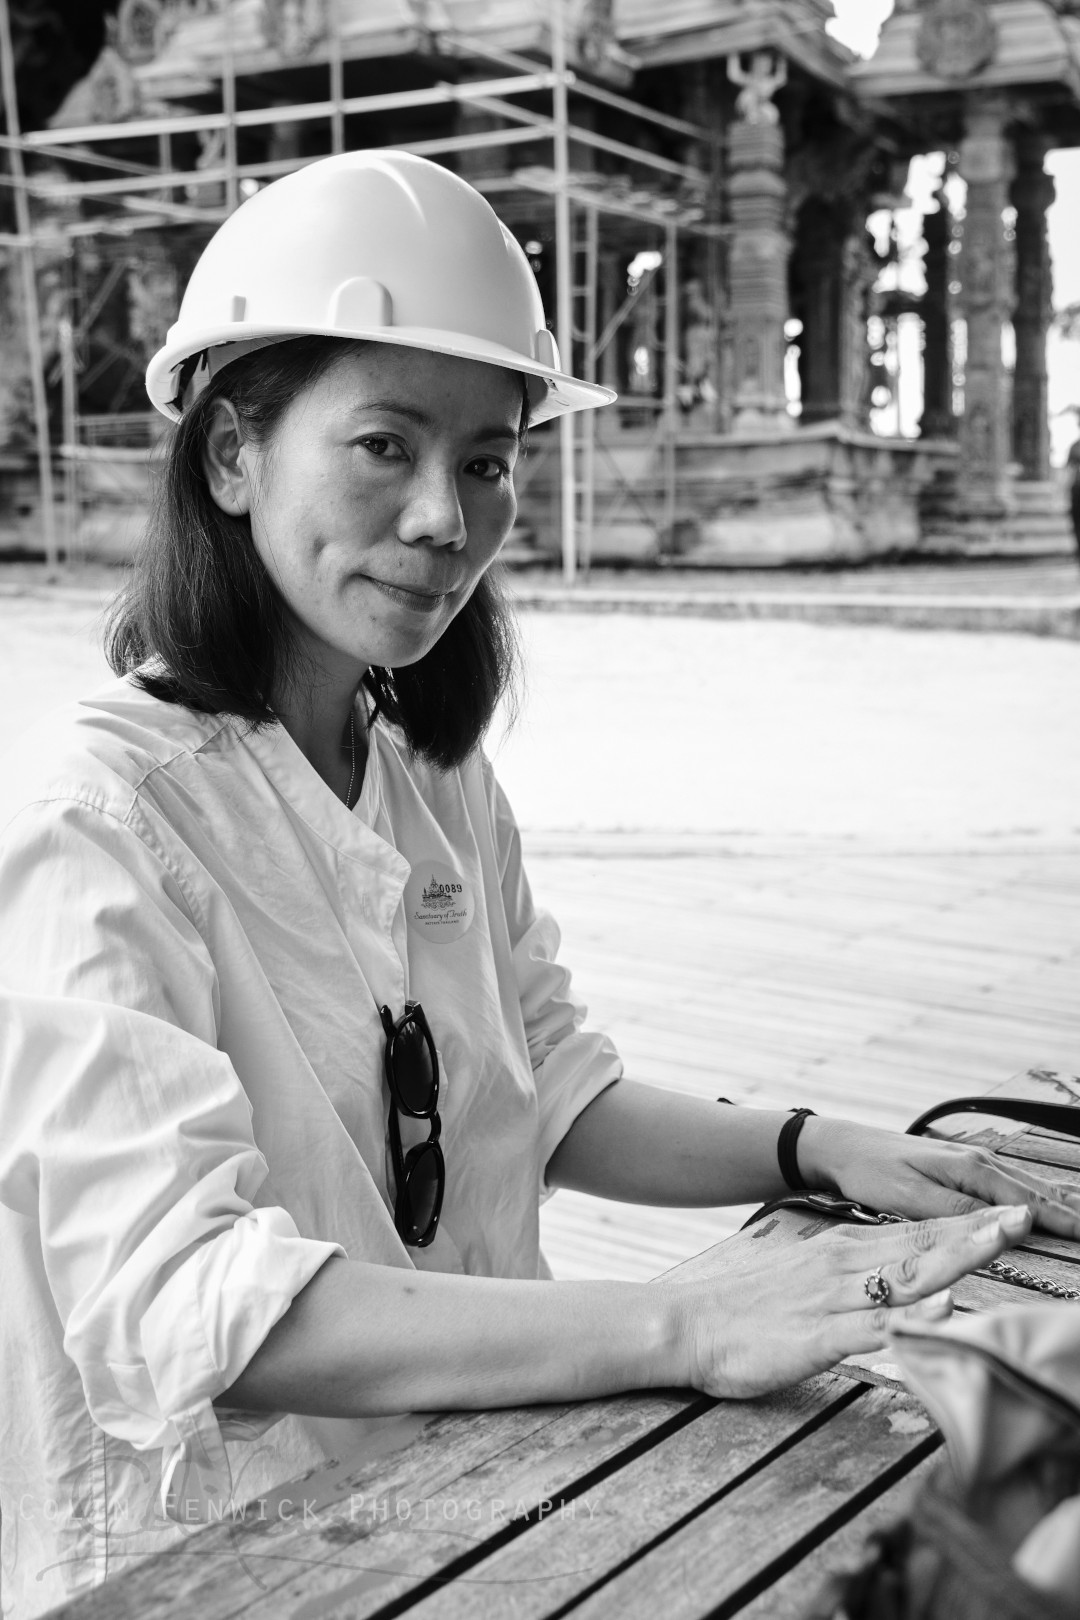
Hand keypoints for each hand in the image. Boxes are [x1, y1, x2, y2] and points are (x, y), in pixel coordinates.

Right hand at [673, 1203, 1029, 1398]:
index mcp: (841, 1251)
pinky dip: (909, 1315)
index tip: (1010, 1213)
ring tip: (998, 1240)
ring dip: (956, 1257)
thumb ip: (849, 1279)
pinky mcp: (817, 1338)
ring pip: (905, 1276)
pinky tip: (938, 1306)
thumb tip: (893, 1280)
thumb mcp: (804, 1280)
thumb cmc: (743, 1308)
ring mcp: (831, 1300)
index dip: (966, 1225)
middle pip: (921, 1245)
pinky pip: (871, 1327)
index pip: (916, 1233)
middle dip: (977, 1232)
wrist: (685, 1324)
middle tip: (1023, 1215)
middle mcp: (842, 1266)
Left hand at [799, 1117, 1079, 1238]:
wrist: (841, 1147)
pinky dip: (1038, 1196)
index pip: (1031, 1203)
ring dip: (1061, 1204)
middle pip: (1038, 1193)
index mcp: (971, 1170)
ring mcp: (973, 1162)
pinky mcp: (963, 1168)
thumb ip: (958, 1211)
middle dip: (1072, 1214)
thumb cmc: (870, 1173)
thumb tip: (1008, 1221)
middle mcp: (979, 1162)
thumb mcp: (909, 1197)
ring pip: (1029, 1187)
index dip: (1065, 1223)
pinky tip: (1050, 1205)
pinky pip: (1012, 1184)